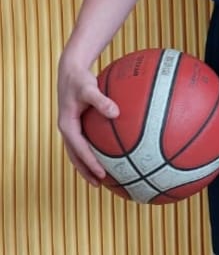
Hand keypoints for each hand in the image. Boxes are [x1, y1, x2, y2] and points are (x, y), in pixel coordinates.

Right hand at [57, 59, 119, 185]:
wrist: (70, 70)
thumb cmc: (80, 78)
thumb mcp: (89, 88)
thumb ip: (101, 100)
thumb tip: (116, 113)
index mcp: (67, 125)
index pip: (79, 150)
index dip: (89, 163)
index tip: (102, 174)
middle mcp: (67, 129)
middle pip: (75, 157)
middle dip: (86, 171)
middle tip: (100, 184)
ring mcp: (71, 128)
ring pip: (78, 152)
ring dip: (87, 165)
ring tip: (102, 177)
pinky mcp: (77, 124)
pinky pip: (84, 142)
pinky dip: (92, 151)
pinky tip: (108, 153)